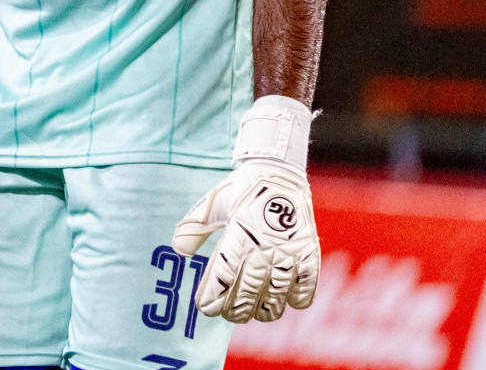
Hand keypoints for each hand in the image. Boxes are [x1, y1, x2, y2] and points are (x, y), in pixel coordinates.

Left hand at [171, 96, 319, 323]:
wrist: (278, 171)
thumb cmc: (241, 190)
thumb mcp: (212, 204)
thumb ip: (193, 227)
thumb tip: (177, 250)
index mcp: (238, 234)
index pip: (222, 276)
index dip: (213, 297)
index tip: (205, 308)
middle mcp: (263, 246)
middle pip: (248, 293)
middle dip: (236, 310)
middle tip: (230, 314)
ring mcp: (288, 251)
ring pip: (276, 297)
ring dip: (264, 310)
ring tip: (256, 312)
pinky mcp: (308, 252)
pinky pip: (306, 286)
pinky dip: (297, 298)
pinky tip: (288, 300)